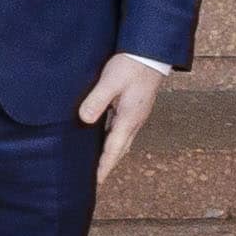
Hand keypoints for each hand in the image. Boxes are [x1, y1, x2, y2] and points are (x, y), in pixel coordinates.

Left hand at [79, 51, 171, 180]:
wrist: (151, 53)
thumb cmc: (131, 66)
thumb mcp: (110, 82)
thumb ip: (97, 100)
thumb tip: (85, 120)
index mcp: (129, 118)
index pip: (114, 149)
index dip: (104, 166)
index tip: (96, 182)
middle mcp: (134, 121)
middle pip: (120, 149)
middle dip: (108, 164)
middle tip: (95, 179)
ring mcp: (136, 115)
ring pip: (122, 140)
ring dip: (111, 152)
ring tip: (97, 163)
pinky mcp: (134, 107)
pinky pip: (122, 129)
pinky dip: (113, 139)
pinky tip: (103, 137)